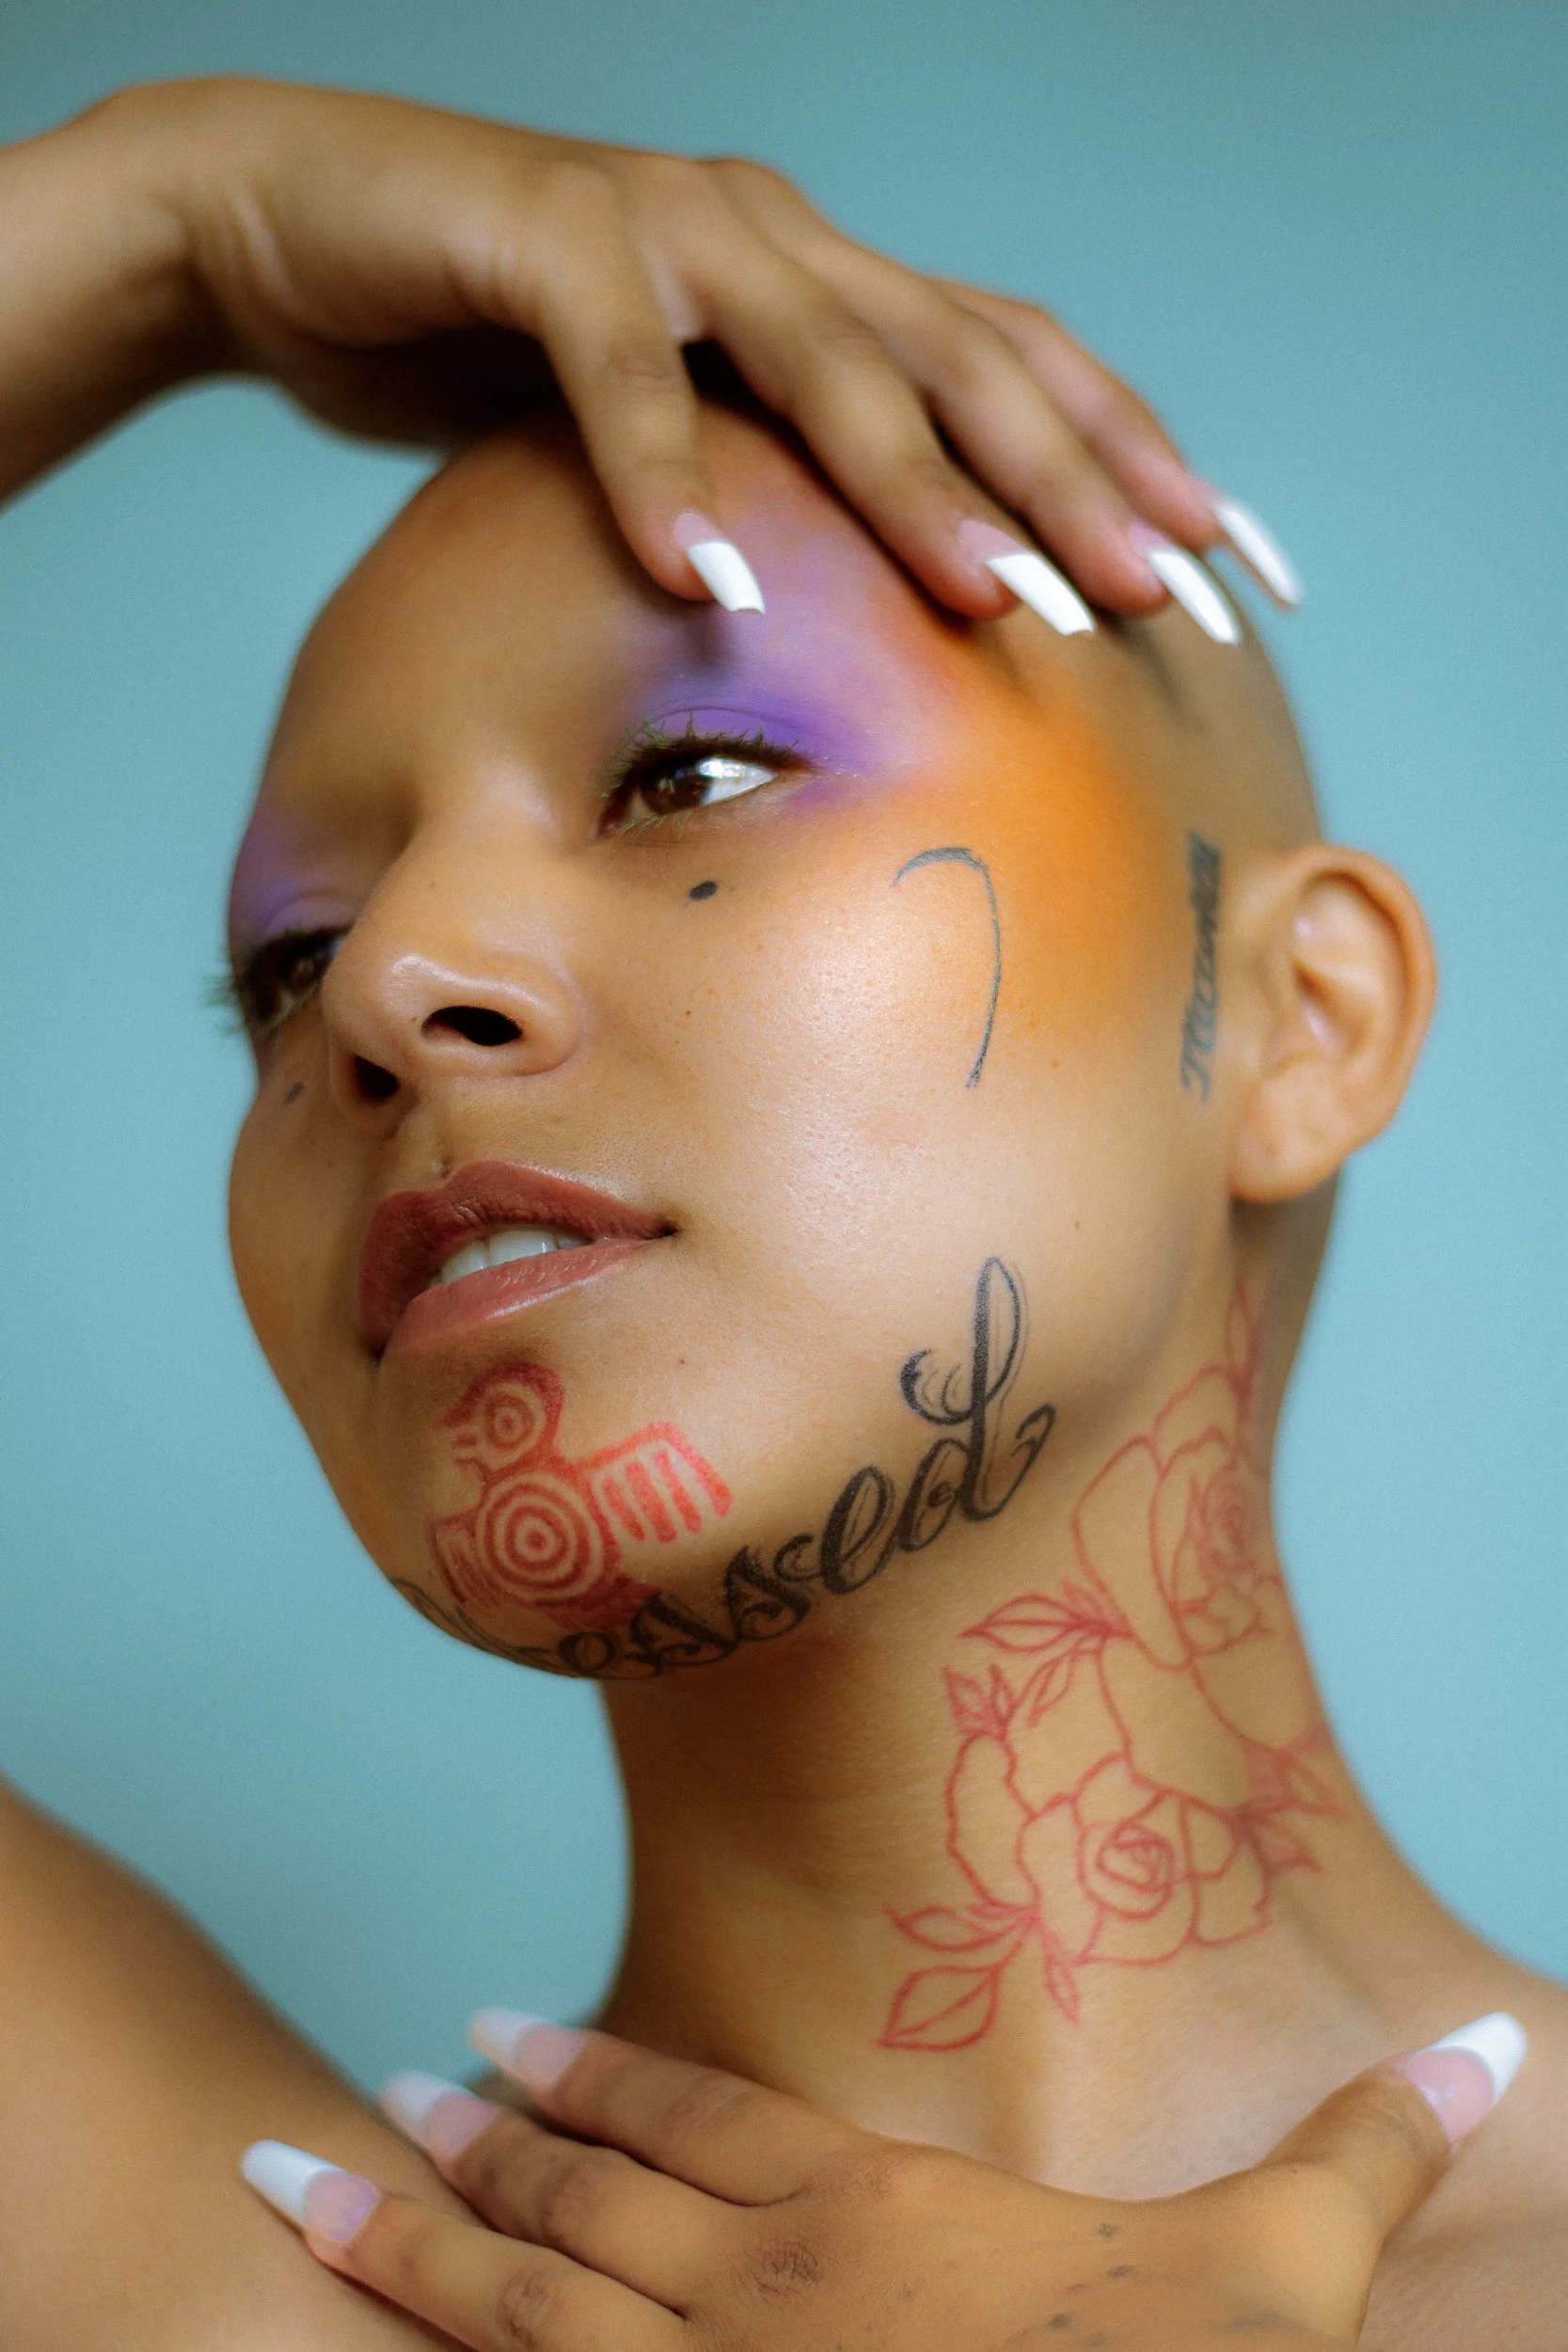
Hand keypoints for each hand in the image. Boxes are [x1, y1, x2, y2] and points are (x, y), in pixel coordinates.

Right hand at [0, 78, 1293, 625]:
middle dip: (1074, 483)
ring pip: (825, 354)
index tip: (1246, 571)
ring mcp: (671, 225)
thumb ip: (776, 489)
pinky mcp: (542, 234)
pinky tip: (707, 577)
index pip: (1026, 366)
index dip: (1143, 458)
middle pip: (968, 359)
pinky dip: (659, 469)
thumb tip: (879, 624)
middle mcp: (783, 238)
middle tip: (1159, 599)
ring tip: (989, 598)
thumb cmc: (500, 350)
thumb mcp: (676, 432)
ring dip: (912, 483)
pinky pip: (613, 367)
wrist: (307, 225)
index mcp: (834, 283)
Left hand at [241, 2010, 1520, 2349]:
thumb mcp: (1279, 2284)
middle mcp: (751, 2303)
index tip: (495, 2028)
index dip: (587, 2072)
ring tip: (312, 2174)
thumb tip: (1490, 2048)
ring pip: (510, 2309)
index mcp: (866, 2222)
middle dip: (471, 2144)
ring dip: (405, 2243)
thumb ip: (1361, 2150)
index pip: (688, 2119)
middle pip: (576, 2202)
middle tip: (384, 2092)